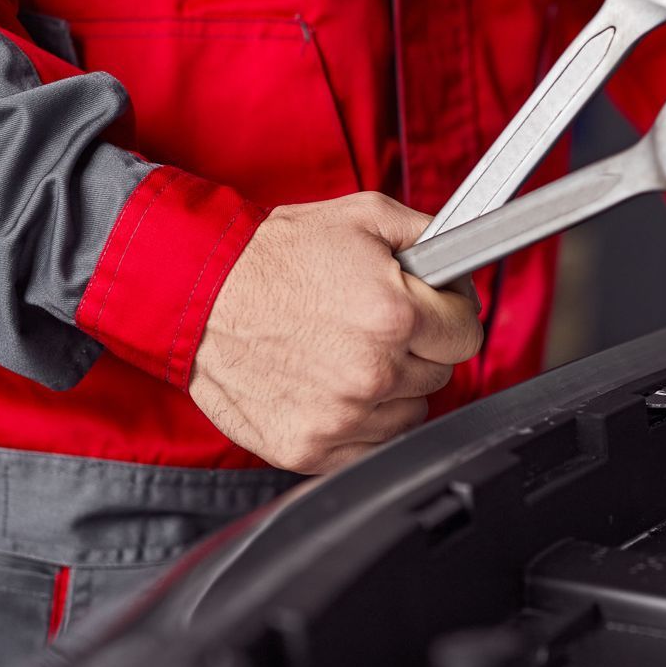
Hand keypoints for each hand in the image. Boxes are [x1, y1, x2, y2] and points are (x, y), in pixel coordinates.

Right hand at [188, 192, 483, 473]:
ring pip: (409, 413)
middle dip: (419, 348)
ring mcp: (342, 417)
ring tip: (348, 353)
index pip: (467, 335)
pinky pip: (370, 444)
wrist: (199, 293)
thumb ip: (430, 235)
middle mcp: (372, 372)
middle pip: (440, 374)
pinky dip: (360, 421)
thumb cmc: (274, 256)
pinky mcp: (311, 449)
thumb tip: (464, 258)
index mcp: (394, 315)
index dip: (451, 315)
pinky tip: (330, 385)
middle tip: (376, 325)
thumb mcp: (363, 217)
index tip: (433, 310)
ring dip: (392, 388)